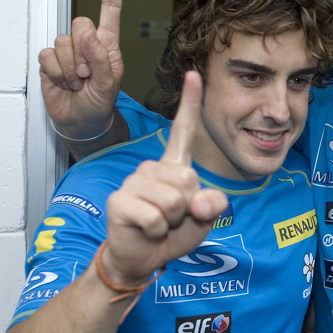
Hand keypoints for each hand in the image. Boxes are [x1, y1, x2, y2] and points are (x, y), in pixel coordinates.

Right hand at [39, 0, 123, 137]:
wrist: (81, 120)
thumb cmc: (100, 102)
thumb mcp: (109, 83)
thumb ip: (101, 57)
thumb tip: (87, 34)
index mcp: (108, 43)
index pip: (110, 9)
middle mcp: (88, 42)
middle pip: (80, 23)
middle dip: (84, 52)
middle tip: (89, 74)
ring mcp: (68, 50)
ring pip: (63, 42)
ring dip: (71, 68)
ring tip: (79, 82)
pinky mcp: (50, 60)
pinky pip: (47, 56)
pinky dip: (57, 73)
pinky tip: (65, 82)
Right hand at [102, 71, 227, 284]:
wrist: (142, 258)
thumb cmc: (174, 234)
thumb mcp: (203, 219)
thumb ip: (212, 206)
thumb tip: (202, 201)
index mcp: (174, 166)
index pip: (183, 130)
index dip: (189, 103)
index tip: (194, 74)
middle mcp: (152, 168)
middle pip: (188, 179)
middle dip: (188, 207)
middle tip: (174, 217)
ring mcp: (134, 182)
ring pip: (173, 200)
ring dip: (173, 221)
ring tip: (160, 224)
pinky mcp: (119, 200)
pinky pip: (155, 216)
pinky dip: (158, 231)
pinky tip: (147, 230)